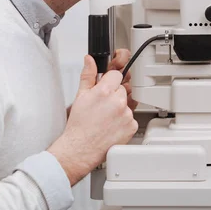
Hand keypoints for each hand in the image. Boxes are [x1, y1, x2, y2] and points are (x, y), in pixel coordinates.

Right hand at [48, 55, 137, 185]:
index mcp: (105, 91)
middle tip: (102, 107)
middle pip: (122, 89)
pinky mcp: (132, 126)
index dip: (110, 81)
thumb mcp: (80, 96)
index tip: (106, 87)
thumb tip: (89, 61)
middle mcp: (118, 101)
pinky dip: (124, 121)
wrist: (80, 148)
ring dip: (119, 109)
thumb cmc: (78, 125)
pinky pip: (131, 118)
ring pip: (126, 104)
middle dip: (113, 95)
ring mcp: (126, 114)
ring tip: (105, 119)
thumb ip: (88, 75)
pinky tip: (112, 126)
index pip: (116, 74)